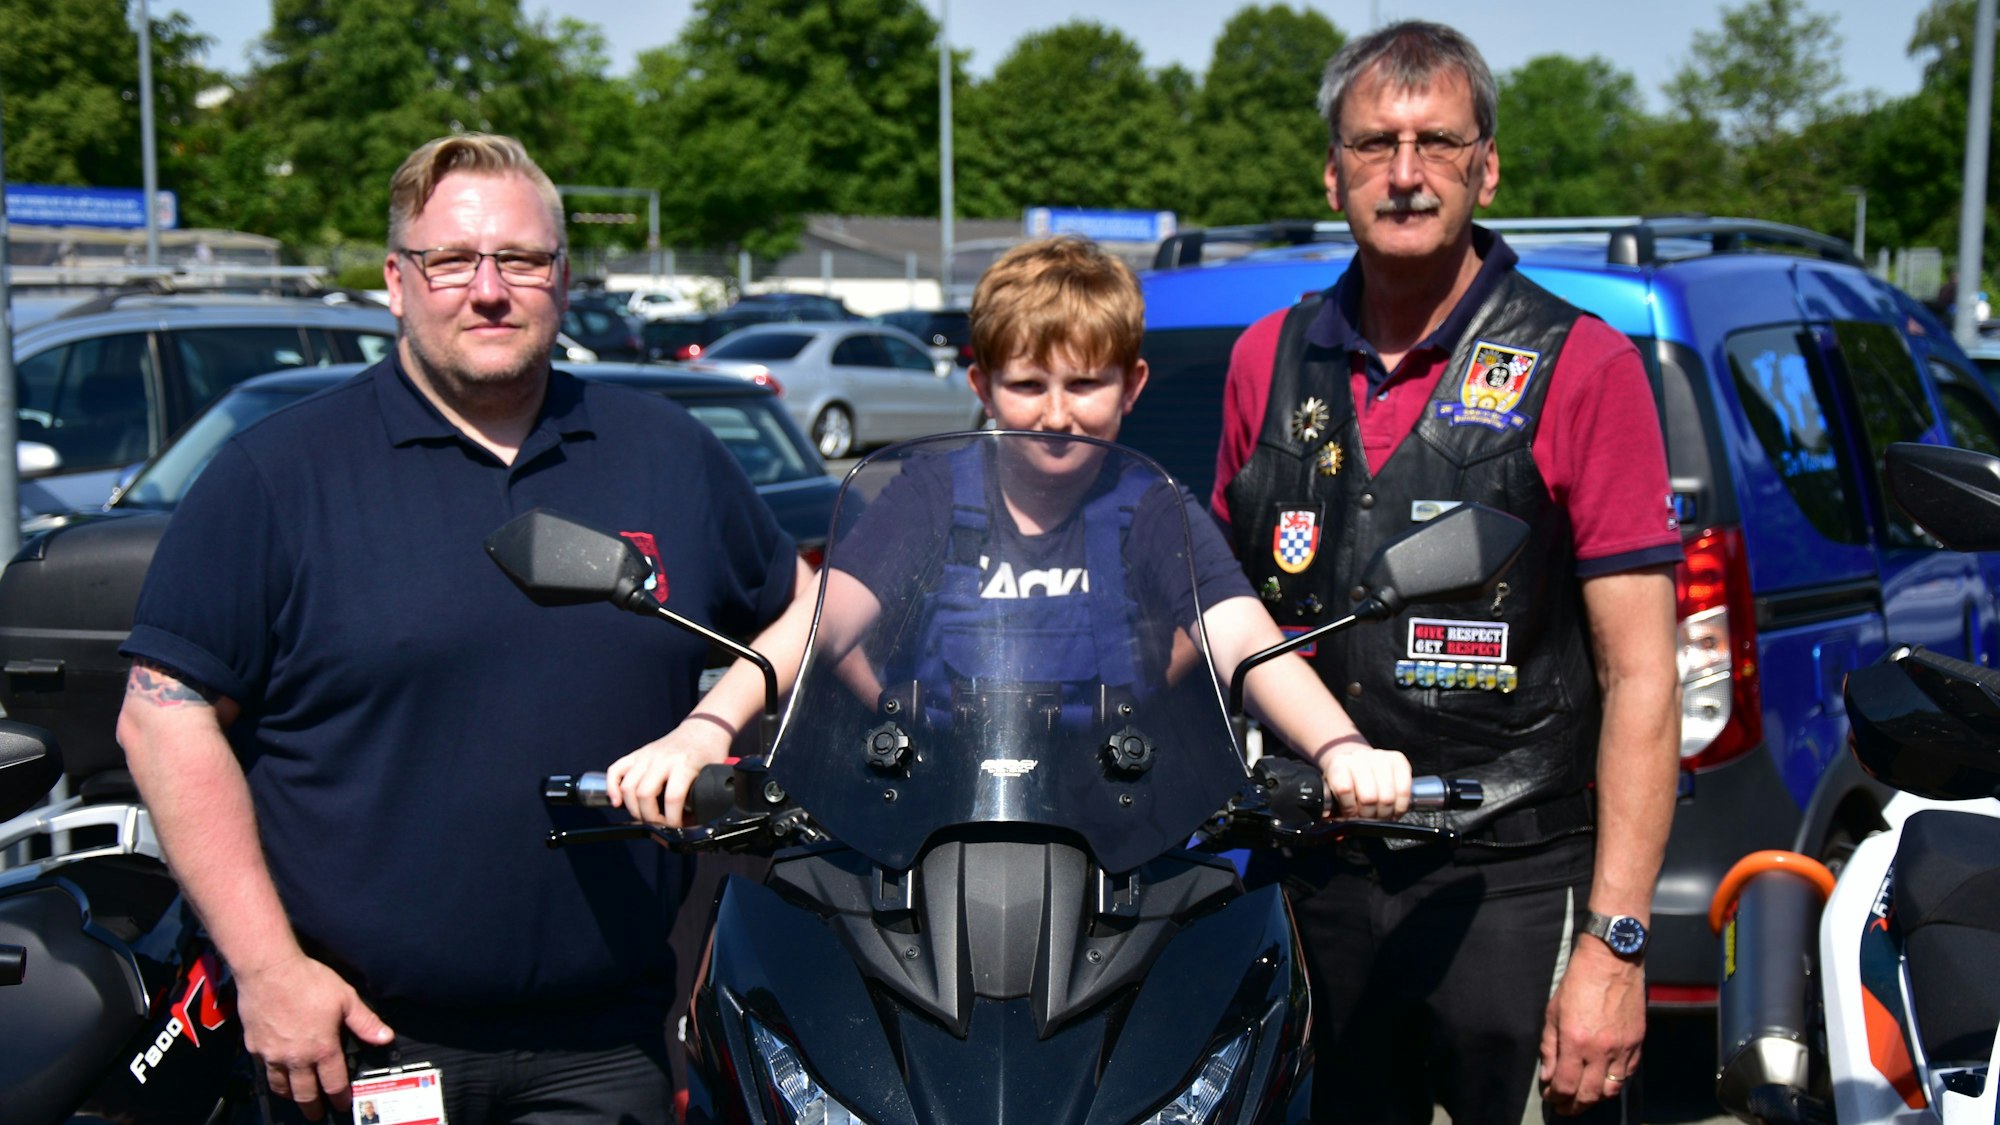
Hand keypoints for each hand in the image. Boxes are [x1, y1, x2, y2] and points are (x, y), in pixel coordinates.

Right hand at [235, 953, 393, 1120]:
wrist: (269, 970)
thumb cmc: (308, 981)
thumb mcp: (346, 998)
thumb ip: (365, 1022)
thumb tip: (385, 1037)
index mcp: (322, 1048)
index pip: (334, 1083)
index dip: (340, 1097)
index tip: (343, 1104)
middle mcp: (297, 1057)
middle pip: (305, 1093)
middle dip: (313, 1107)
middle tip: (316, 1114)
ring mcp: (273, 1055)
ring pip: (281, 1086)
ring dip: (291, 1095)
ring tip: (296, 1098)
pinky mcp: (255, 1047)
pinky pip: (264, 1069)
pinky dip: (272, 1075)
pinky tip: (276, 1072)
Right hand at [604, 715, 734, 827]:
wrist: (703, 727)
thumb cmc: (708, 752)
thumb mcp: (712, 774)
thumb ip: (705, 796)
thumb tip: (697, 822)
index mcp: (684, 764)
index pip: (672, 798)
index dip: (673, 819)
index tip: (677, 825)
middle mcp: (662, 759)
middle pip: (644, 794)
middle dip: (649, 817)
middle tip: (659, 823)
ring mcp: (647, 755)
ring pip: (627, 786)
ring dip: (633, 808)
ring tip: (644, 816)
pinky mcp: (638, 754)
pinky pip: (616, 770)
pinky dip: (612, 788)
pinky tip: (617, 802)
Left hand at [1317, 742, 1411, 819]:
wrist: (1357, 763)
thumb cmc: (1346, 783)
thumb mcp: (1334, 796)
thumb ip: (1334, 814)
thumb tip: (1339, 835)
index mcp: (1339, 765)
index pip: (1345, 789)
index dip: (1350, 809)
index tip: (1351, 815)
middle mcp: (1359, 758)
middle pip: (1369, 797)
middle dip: (1369, 816)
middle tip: (1368, 819)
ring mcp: (1380, 757)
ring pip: (1388, 797)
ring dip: (1385, 814)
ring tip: (1381, 815)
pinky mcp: (1398, 759)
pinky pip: (1404, 790)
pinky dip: (1400, 807)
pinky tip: (1394, 810)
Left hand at [1538, 938, 1644, 1113]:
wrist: (1612, 962)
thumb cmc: (1578, 983)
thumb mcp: (1553, 1012)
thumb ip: (1549, 1048)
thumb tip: (1548, 1077)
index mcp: (1576, 1042)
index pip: (1566, 1085)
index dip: (1556, 1097)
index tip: (1550, 1098)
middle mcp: (1601, 1050)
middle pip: (1589, 1095)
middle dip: (1574, 1106)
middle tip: (1565, 1108)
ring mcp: (1623, 1049)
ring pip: (1612, 1090)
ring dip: (1596, 1098)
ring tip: (1584, 1098)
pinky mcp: (1637, 1043)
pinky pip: (1627, 1074)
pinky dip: (1615, 1083)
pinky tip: (1604, 1082)